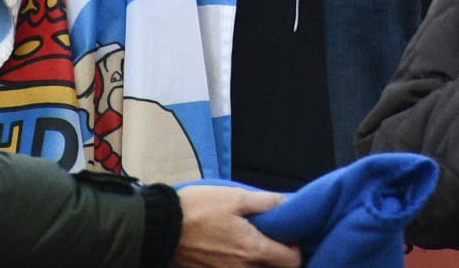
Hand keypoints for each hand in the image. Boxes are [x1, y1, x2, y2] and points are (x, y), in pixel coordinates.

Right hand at [172, 184, 300, 267]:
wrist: (161, 227)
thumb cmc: (198, 209)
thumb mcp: (234, 197)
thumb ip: (265, 202)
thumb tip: (288, 203)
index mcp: (252, 249)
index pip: (292, 262)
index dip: (296, 249)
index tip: (290, 236)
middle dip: (278, 258)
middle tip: (273, 238)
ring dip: (258, 261)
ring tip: (250, 241)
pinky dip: (239, 264)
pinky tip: (231, 248)